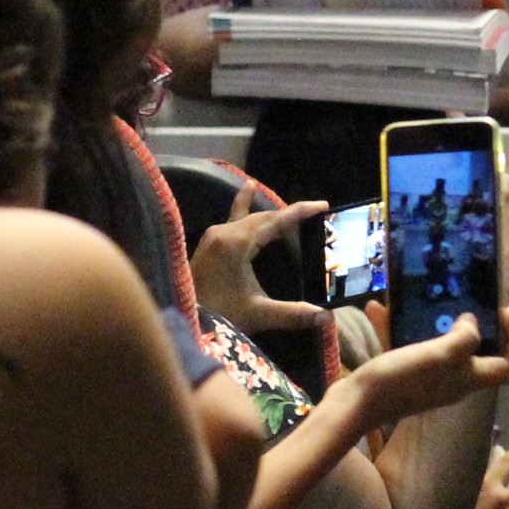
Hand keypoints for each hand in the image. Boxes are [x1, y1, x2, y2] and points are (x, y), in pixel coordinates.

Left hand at [189, 194, 328, 334]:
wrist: (182, 318)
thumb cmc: (218, 314)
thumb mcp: (258, 313)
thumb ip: (293, 313)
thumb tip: (327, 317)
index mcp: (237, 243)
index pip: (275, 221)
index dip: (300, 212)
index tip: (322, 205)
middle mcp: (224, 233)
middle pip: (263, 217)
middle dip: (289, 215)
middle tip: (314, 213)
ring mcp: (215, 236)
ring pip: (249, 217)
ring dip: (271, 212)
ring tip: (289, 206)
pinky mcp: (210, 244)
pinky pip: (233, 218)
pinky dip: (244, 205)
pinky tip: (247, 189)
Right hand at [339, 308, 508, 426]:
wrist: (353, 407)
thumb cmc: (399, 382)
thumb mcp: (437, 356)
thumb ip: (464, 339)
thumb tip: (474, 323)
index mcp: (468, 379)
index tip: (506, 311)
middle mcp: (454, 381)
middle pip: (482, 354)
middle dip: (479, 325)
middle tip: (469, 299)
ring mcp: (428, 379)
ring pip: (442, 346)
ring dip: (435, 323)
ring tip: (428, 298)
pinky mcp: (404, 375)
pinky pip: (407, 347)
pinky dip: (397, 328)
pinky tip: (380, 309)